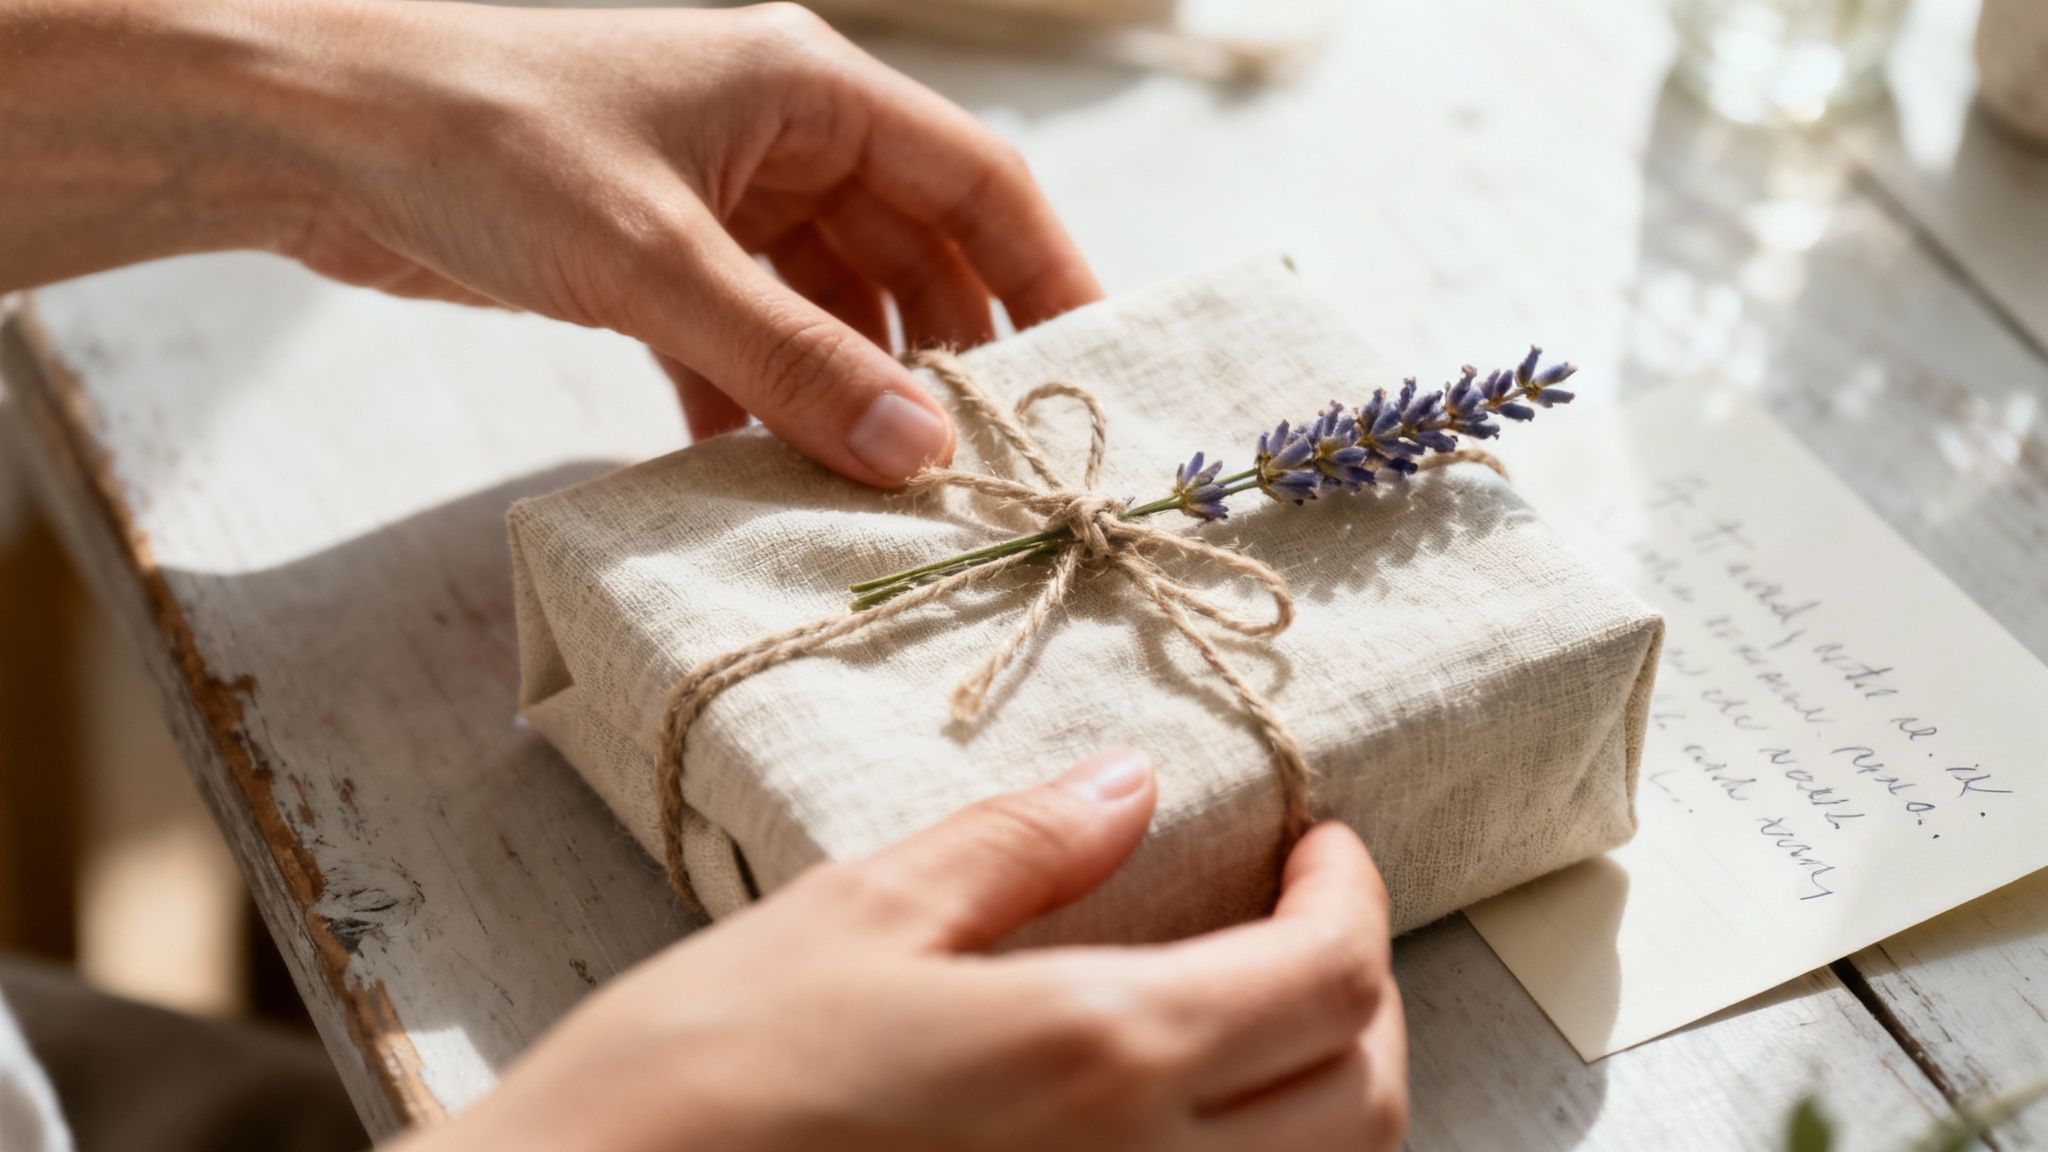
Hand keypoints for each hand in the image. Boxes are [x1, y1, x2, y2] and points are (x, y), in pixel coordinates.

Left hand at [1, 0, 1102, 485]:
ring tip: (880, 486)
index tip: (1094, 375)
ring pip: (833, 304)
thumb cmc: (483, 141)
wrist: (312, 133)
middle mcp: (781, 136)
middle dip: (951, 355)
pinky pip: (749, 336)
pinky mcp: (656, 254)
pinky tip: (756, 468)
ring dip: (853, 390)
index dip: (1049, 274)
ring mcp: (720, 196)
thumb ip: (792, 360)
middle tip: (988, 461)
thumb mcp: (655, 258)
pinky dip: (761, 399)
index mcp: (810, 88)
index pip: (978, 180)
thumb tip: (922, 454)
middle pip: (915, 252)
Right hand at [394, 751, 1407, 1151]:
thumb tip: (1127, 786)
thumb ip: (1017, 850)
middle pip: (1366, 1100)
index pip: (1329, 975)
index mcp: (1102, 1054)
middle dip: (1364, 996)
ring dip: (1325, 1094)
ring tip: (1251, 1017)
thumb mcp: (853, 921)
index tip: (1320, 843)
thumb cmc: (694, 1082)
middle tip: (1303, 922)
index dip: (1352, 895)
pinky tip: (1169, 1119)